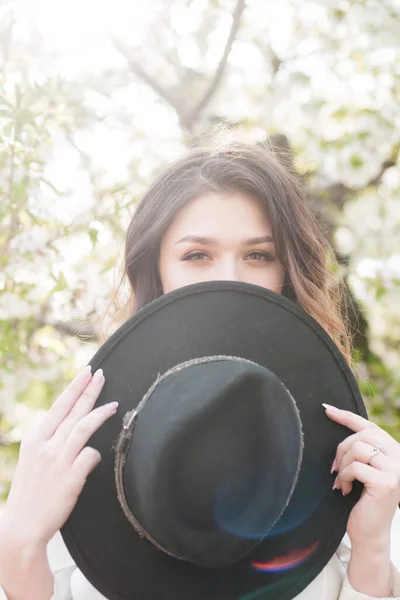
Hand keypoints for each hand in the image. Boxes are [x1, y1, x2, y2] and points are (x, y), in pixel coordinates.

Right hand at [0, 366, 117, 548]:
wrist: (22, 527)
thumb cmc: (32, 491)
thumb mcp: (33, 458)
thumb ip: (50, 439)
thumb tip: (72, 421)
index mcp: (35, 438)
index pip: (59, 405)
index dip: (75, 388)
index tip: (87, 373)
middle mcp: (45, 445)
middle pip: (72, 411)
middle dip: (88, 390)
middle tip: (101, 374)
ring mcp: (57, 461)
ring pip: (83, 428)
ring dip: (99, 414)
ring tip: (114, 404)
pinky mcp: (69, 478)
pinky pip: (90, 456)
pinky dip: (95, 454)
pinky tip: (96, 456)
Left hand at [323, 404, 399, 547]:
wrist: (369, 533)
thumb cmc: (362, 500)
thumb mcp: (362, 468)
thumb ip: (359, 448)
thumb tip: (334, 416)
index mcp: (394, 451)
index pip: (370, 426)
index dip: (347, 416)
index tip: (326, 409)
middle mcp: (399, 457)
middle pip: (362, 436)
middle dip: (342, 449)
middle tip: (335, 467)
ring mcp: (396, 470)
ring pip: (358, 449)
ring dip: (343, 465)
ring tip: (341, 480)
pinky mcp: (387, 482)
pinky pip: (355, 467)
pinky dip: (344, 477)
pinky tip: (344, 490)